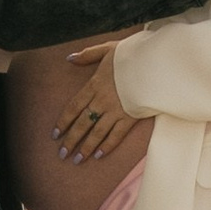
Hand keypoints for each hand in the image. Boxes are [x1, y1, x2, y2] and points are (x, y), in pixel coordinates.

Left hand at [54, 40, 128, 161]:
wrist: (156, 63)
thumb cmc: (133, 54)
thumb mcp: (107, 49)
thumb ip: (87, 55)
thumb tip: (69, 58)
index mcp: (94, 85)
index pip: (74, 107)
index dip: (63, 122)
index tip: (55, 134)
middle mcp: (102, 100)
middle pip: (82, 124)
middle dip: (71, 140)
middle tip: (62, 154)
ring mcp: (116, 110)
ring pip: (97, 133)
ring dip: (86, 147)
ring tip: (77, 160)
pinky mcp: (131, 117)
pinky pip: (117, 135)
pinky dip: (107, 145)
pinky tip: (100, 155)